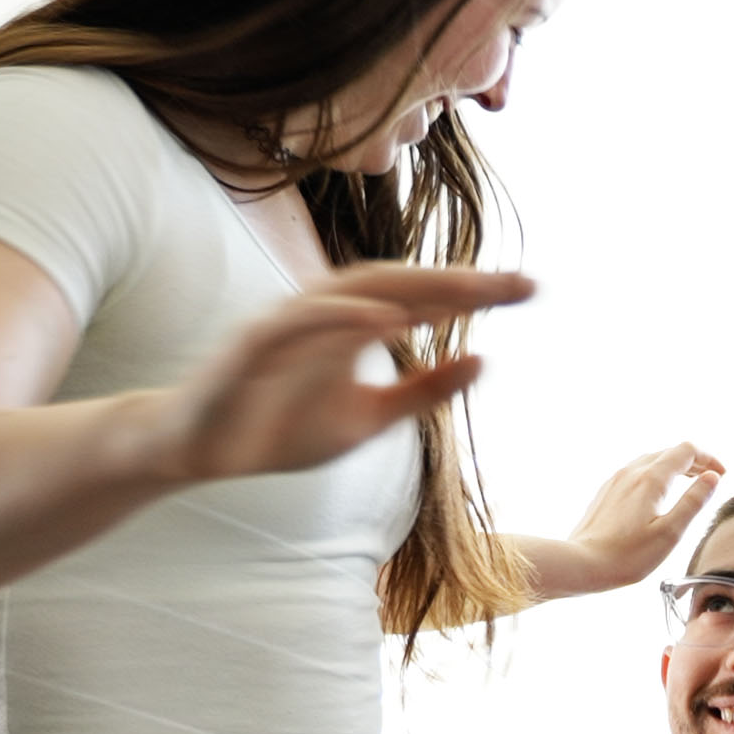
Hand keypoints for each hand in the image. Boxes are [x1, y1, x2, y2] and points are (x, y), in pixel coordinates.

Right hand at [163, 263, 534, 482]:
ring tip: (469, 290)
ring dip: (411, 288)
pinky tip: (386, 319)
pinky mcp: (251, 347)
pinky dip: (342, 318)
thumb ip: (425, 391)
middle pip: (399, 285)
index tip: (530, 291)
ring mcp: (286, 324)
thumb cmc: (282, 429)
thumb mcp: (371, 419)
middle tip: (518, 283)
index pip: (424, 299)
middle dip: (459, 282)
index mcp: (354, 326)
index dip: (475, 292)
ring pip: (353, 292)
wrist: (203, 451)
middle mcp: (324, 314)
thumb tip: (485, 359)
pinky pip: (299, 324)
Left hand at [519, 442, 725, 600]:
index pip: (686, 451)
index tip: (722, 474)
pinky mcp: (608, 490)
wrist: (583, 562)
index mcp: (651, 479)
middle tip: (711, 478)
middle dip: (695, 461)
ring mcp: (617, 479)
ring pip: (652, 459)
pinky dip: (657, 474)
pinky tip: (660, 492)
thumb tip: (712, 478)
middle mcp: (632, 472)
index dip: (709, 458)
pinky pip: (637, 471)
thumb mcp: (670, 532)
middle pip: (670, 452)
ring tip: (690, 482)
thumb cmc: (627, 555)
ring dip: (675, 466)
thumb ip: (693, 501)